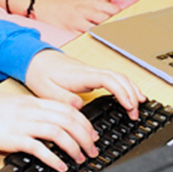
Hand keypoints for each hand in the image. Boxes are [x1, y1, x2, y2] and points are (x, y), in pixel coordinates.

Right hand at [0, 87, 98, 171]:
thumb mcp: (16, 104)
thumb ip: (35, 111)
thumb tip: (55, 121)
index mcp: (33, 102)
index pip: (68, 110)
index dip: (85, 123)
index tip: (92, 135)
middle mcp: (31, 111)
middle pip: (68, 121)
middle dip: (86, 137)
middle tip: (92, 150)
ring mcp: (22, 124)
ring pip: (58, 133)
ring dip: (74, 148)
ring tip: (80, 159)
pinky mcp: (13, 138)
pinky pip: (39, 148)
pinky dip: (53, 158)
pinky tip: (60, 166)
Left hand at [23, 49, 144, 118]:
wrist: (32, 58)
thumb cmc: (38, 72)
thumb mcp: (44, 89)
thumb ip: (62, 98)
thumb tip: (79, 105)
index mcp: (79, 75)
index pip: (108, 79)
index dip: (122, 92)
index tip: (129, 105)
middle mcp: (88, 71)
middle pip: (119, 77)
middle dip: (132, 94)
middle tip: (135, 113)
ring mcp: (91, 71)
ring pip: (118, 76)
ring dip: (131, 89)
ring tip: (139, 105)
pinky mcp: (90, 74)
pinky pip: (113, 78)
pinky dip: (125, 86)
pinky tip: (129, 96)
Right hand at [30, 0, 119, 33]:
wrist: (41, 5)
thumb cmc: (62, 3)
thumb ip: (98, 4)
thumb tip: (115, 12)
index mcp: (89, 1)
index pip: (113, 10)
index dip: (123, 18)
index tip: (128, 24)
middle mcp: (84, 10)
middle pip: (108, 21)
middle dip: (117, 29)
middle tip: (126, 36)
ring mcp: (77, 21)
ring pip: (98, 31)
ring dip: (107, 36)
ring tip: (116, 42)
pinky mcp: (69, 31)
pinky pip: (85, 37)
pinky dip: (93, 40)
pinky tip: (98, 44)